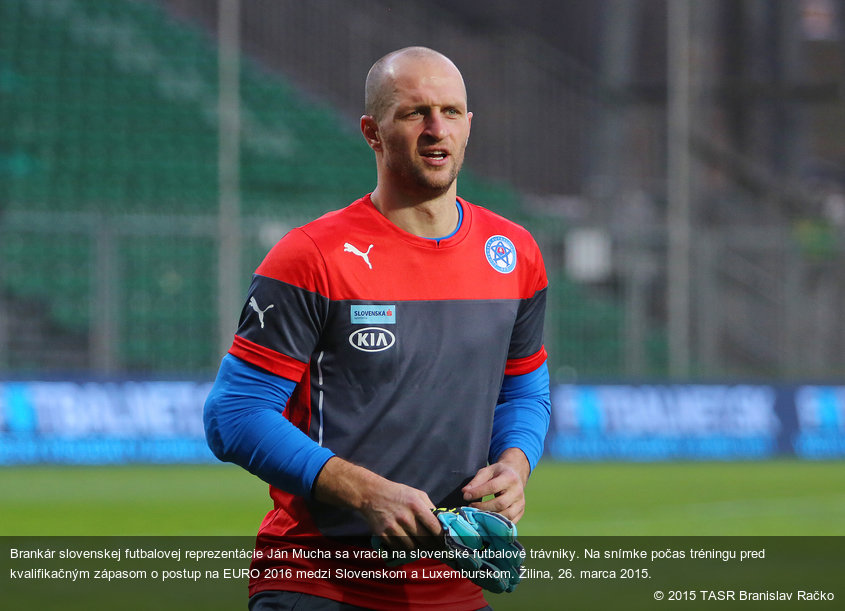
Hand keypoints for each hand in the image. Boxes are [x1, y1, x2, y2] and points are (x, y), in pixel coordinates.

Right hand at [313, 457, 441, 549]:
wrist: (371, 494)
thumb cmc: (398, 493)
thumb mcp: (417, 494)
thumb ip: (430, 507)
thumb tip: (442, 523)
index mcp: (416, 505)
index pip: (434, 527)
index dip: (442, 538)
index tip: (445, 543)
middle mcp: (405, 517)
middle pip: (425, 540)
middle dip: (432, 546)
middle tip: (436, 548)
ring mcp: (393, 527)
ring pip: (412, 547)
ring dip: (418, 548)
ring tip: (421, 546)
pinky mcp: (382, 534)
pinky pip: (398, 548)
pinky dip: (404, 549)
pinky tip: (407, 544)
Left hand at [461, 448, 529, 522]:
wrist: (515, 474)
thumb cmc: (498, 473)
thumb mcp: (487, 471)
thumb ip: (476, 481)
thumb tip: (465, 492)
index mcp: (510, 477)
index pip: (493, 487)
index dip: (478, 493)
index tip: (466, 496)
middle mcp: (518, 490)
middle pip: (500, 503)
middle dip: (483, 507)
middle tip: (470, 506)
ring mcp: (521, 502)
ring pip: (507, 515)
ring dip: (490, 517)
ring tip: (478, 514)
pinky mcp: (521, 511)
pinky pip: (510, 522)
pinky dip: (499, 524)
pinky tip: (488, 520)